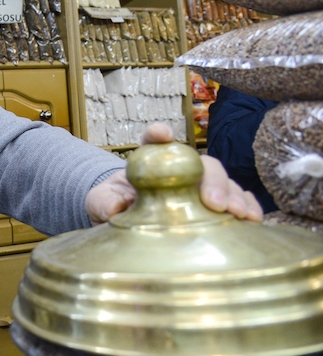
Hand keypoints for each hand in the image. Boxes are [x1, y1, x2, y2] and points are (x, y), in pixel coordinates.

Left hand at [85, 123, 263, 225]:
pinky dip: (247, 207)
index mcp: (148, 163)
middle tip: (216, 203)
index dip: (158, 136)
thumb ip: (106, 203)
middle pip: (202, 163)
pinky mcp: (213, 206)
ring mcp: (198, 186)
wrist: (122, 220)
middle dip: (213, 180)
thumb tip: (115, 207)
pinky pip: (236, 202)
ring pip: (224, 182)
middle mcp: (178, 170)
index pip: (152, 142)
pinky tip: (254, 219)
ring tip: (240, 213)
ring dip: (235, 196)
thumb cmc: (113, 205)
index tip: (162, 135)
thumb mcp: (102, 204)